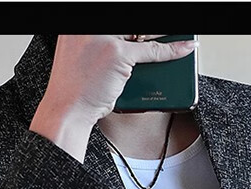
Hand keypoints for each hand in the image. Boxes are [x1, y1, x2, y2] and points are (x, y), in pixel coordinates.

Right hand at [30, 35, 197, 161]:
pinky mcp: (118, 55)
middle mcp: (90, 26)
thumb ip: (104, 41)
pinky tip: (184, 48)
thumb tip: (135, 38)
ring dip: (157, 37)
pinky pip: (151, 50)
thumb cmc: (74, 88)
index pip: (115, 17)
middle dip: (144, 33)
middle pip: (129, 26)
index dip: (132, 28)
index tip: (142, 31)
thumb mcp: (85, 53)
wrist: (66, 109)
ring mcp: (104, 38)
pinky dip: (170, 51)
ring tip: (171, 37)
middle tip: (156, 35)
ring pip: (141, 34)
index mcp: (79, 24)